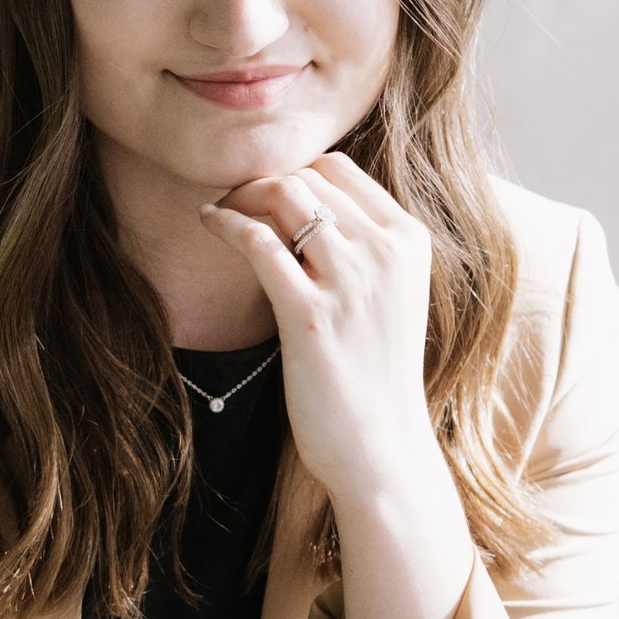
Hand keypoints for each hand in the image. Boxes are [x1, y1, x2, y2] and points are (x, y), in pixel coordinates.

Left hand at [198, 151, 439, 510]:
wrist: (382, 447)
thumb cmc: (377, 377)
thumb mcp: (390, 298)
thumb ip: (364, 251)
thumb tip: (308, 209)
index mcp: (409, 241)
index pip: (340, 170)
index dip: (294, 171)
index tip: (263, 191)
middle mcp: (385, 252)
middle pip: (308, 177)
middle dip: (261, 180)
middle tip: (231, 198)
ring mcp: (351, 281)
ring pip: (284, 196)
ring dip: (240, 194)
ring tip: (219, 209)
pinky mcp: (310, 313)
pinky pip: (258, 242)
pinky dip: (226, 224)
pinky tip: (208, 224)